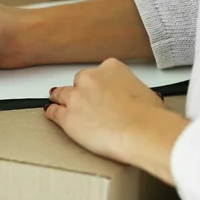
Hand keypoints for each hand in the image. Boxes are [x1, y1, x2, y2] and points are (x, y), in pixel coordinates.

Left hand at [45, 58, 185, 183]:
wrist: (141, 132)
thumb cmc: (148, 116)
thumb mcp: (146, 93)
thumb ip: (131, 92)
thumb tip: (132, 100)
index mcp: (111, 68)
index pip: (99, 73)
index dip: (99, 85)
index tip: (100, 92)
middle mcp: (90, 79)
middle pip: (79, 82)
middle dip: (81, 91)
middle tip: (86, 102)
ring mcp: (76, 98)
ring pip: (61, 94)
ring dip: (61, 99)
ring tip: (58, 102)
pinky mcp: (68, 117)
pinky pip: (53, 112)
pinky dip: (52, 113)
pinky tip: (51, 113)